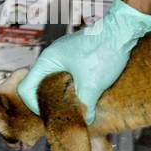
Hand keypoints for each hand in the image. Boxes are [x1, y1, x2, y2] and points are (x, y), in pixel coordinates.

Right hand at [18, 0, 150, 123]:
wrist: (124, 28)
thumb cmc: (104, 50)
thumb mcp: (93, 84)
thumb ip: (84, 106)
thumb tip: (84, 121)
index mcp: (47, 61)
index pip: (26, 88)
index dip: (33, 106)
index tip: (49, 116)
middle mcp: (52, 57)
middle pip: (39, 86)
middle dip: (49, 103)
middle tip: (62, 116)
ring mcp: (64, 56)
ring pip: (54, 82)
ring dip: (62, 96)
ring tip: (74, 108)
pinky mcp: (76, 56)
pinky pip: (66, 76)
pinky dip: (72, 88)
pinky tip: (85, 95)